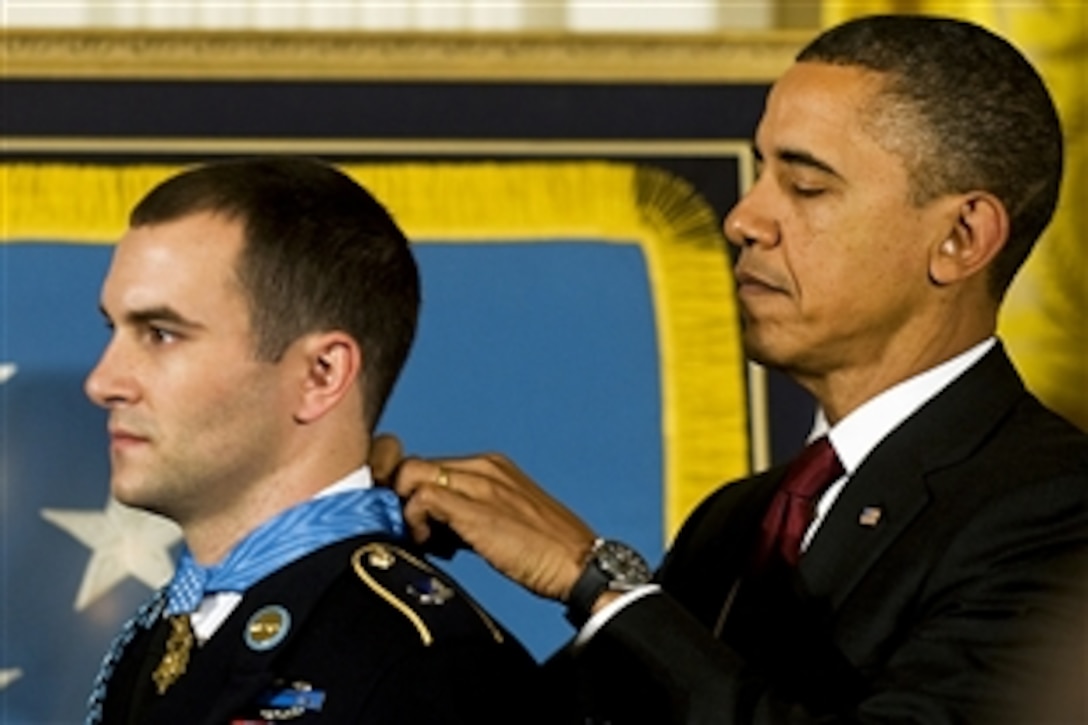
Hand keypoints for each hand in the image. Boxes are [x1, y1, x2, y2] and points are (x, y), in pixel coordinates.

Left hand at [386, 445, 596, 602]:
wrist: (580, 565)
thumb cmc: (545, 552)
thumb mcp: (503, 521)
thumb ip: (469, 514)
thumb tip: (433, 528)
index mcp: (492, 466)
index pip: (431, 465)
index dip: (414, 493)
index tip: (419, 525)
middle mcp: (484, 466)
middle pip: (415, 464)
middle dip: (402, 498)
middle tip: (415, 533)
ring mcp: (481, 484)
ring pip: (412, 473)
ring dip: (406, 509)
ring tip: (425, 541)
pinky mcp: (476, 508)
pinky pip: (422, 498)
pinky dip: (414, 521)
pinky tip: (432, 546)